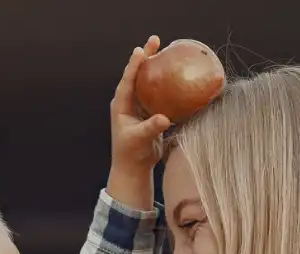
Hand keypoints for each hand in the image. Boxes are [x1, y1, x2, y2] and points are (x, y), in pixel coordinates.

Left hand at [105, 35, 172, 210]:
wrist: (134, 168)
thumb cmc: (131, 154)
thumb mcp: (139, 140)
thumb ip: (151, 128)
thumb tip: (165, 118)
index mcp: (122, 104)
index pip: (127, 79)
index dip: (134, 64)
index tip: (141, 50)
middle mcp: (130, 101)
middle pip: (139, 74)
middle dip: (147, 57)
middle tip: (155, 40)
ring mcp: (141, 106)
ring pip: (150, 81)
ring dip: (158, 67)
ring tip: (167, 51)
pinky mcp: (151, 113)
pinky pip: (160, 94)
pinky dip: (167, 85)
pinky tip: (177, 76)